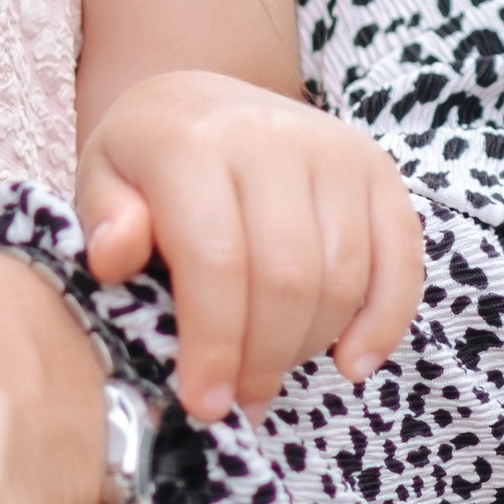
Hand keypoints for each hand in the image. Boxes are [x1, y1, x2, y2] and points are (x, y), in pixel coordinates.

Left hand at [77, 69, 422, 423]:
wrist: (203, 100)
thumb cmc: (146, 160)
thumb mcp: (103, 180)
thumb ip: (104, 221)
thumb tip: (113, 257)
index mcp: (192, 143)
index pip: (216, 260)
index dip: (214, 344)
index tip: (204, 403)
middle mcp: (272, 137)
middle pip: (286, 277)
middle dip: (263, 359)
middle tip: (239, 402)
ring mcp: (334, 150)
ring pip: (341, 277)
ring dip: (309, 345)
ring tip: (269, 373)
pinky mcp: (377, 171)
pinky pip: (400, 259)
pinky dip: (384, 321)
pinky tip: (351, 363)